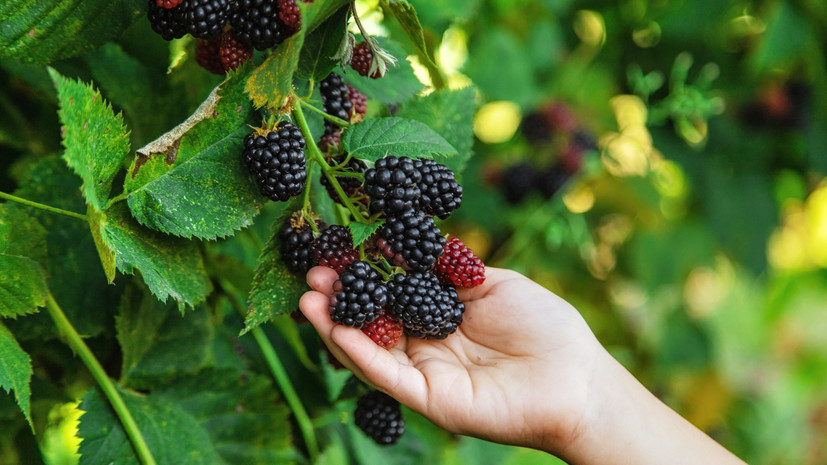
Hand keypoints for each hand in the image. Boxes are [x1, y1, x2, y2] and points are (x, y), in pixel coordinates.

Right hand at [299, 266, 605, 453]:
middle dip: (340, 295)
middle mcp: (426, 345)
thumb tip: (411, 246)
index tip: (339, 248)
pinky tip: (335, 325)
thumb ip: (450, 268)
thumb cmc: (544, 327)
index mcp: (441, 317)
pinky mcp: (429, 398)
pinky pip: (386, 374)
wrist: (575, 377)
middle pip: (372, 321)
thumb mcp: (492, 283)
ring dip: (335, 323)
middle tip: (312, 270)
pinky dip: (357, 350)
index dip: (364, 272)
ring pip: (369, 348)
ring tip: (308, 295)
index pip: (391, 293)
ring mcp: (425, 373)